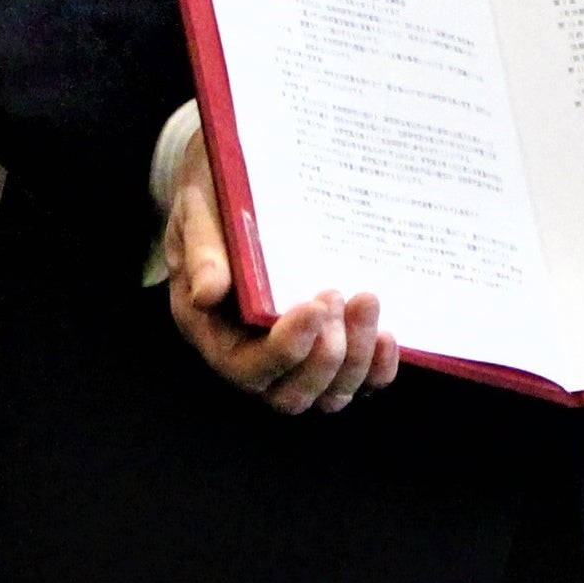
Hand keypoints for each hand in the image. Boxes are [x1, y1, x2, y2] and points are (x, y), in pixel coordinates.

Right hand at [161, 139, 395, 412]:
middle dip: (325, 357)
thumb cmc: (212, 200)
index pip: (247, 368)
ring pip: (327, 395)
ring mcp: (294, 354)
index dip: (285, 349)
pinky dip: (376, 369)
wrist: (233, 187)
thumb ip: (203, 252)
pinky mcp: (329, 343)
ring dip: (355, 359)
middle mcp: (252, 354)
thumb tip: (208, 293)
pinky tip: (386, 334)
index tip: (316, 305)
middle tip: (340, 296)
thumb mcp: (197, 215)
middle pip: (291, 395)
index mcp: (213, 331)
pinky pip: (355, 380)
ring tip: (367, 301)